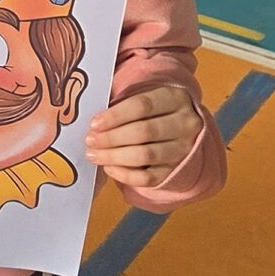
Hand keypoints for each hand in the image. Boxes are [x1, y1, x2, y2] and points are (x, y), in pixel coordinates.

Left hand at [83, 86, 199, 189]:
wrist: (179, 132)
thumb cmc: (151, 113)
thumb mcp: (144, 100)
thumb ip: (121, 105)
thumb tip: (94, 123)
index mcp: (175, 98)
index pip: (143, 105)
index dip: (116, 115)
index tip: (94, 124)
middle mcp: (184, 123)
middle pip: (144, 131)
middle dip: (111, 138)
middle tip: (89, 141)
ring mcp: (183, 149)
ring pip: (146, 155)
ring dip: (114, 156)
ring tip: (94, 155)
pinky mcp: (176, 171)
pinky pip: (149, 177)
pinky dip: (125, 174)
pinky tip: (109, 168)